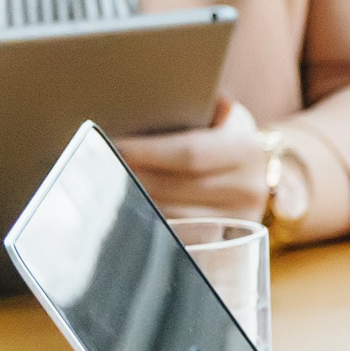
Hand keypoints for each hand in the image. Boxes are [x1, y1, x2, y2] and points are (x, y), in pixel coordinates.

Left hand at [115, 98, 276, 220]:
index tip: (115, 145)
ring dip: (136, 201)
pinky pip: (176, 236)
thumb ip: (185, 109)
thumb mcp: (211, 114)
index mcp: (245, 147)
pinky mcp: (223, 243)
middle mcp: (249, 187)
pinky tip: (129, 208)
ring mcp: (238, 220)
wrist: (243, 167)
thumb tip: (129, 107)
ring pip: (172, 215)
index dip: (148, 151)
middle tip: (100, 166)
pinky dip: (149, 222)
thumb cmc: (213, 133)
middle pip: (175, 187)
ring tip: (108, 185)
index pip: (189, 153)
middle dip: (133, 176)